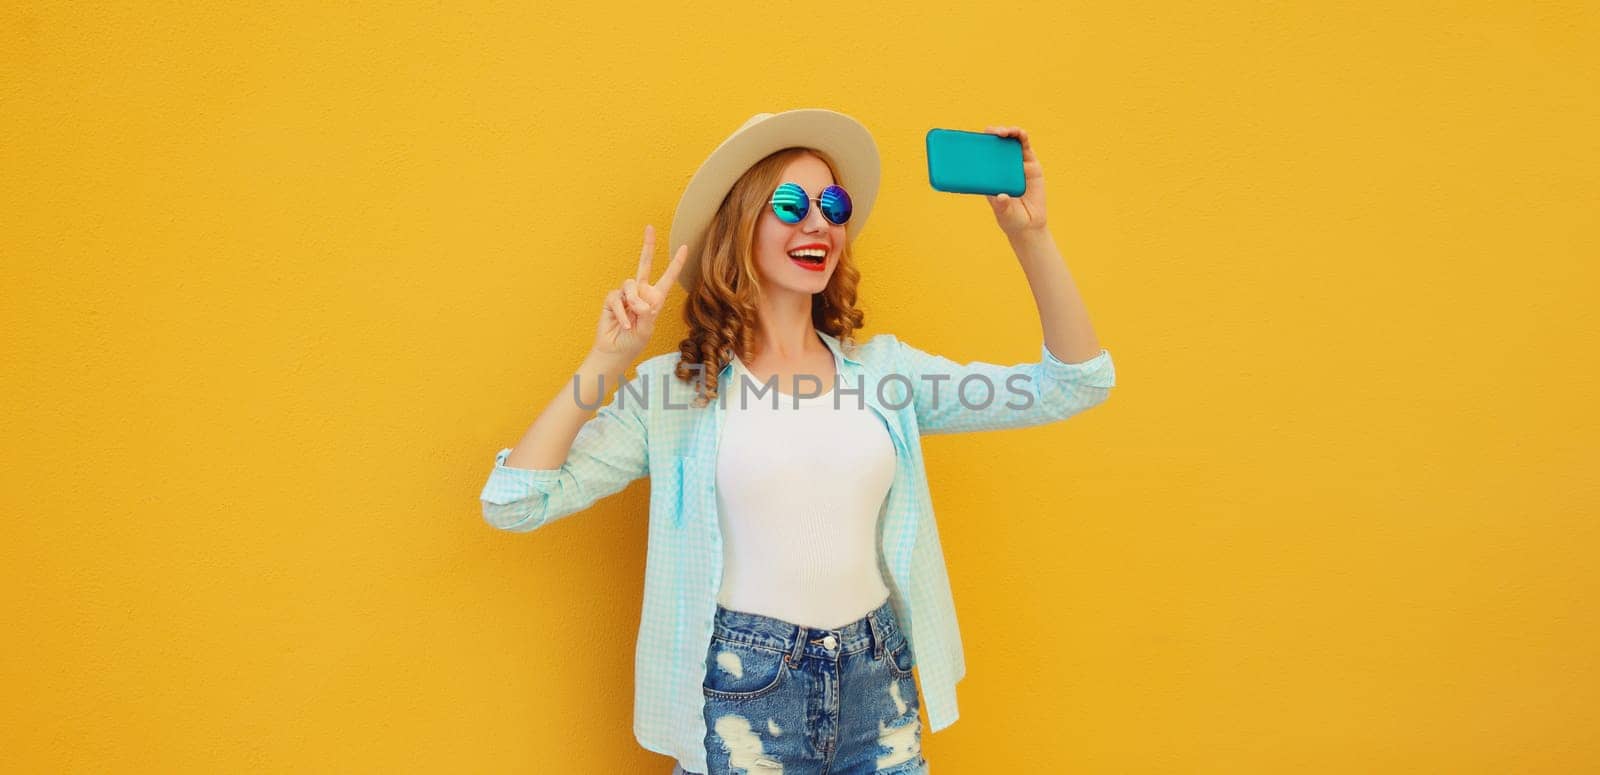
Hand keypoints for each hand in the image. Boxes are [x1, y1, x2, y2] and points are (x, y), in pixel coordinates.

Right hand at [592, 224, 686, 363]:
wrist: (615, 351)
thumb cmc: (634, 342)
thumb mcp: (646, 329)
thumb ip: (646, 313)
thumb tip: (640, 300)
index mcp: (655, 299)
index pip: (667, 278)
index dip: (676, 263)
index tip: (685, 247)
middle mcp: (640, 293)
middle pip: (644, 264)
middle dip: (648, 246)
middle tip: (650, 227)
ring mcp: (625, 295)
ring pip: (630, 285)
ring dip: (633, 301)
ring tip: (634, 317)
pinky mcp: (612, 299)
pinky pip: (617, 298)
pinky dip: (622, 312)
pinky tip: (624, 324)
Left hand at [982, 125, 1047, 236]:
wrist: (1030, 224)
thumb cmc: (1011, 219)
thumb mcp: (1003, 214)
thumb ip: (1001, 206)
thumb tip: (1001, 197)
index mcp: (989, 175)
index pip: (980, 155)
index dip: (976, 145)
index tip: (972, 139)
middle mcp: (1001, 167)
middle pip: (995, 144)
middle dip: (992, 134)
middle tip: (991, 133)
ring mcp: (1016, 164)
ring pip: (1010, 141)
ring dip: (1007, 131)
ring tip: (1004, 132)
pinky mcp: (1031, 164)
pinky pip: (1025, 147)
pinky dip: (1022, 137)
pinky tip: (1020, 134)